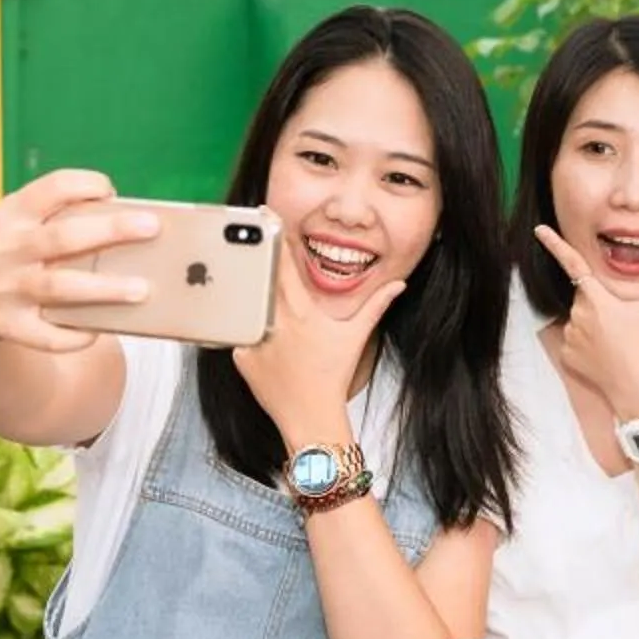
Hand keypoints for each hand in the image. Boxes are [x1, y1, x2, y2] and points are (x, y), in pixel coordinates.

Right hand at [0, 170, 160, 353]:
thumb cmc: (9, 250)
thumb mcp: (19, 221)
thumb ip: (58, 217)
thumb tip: (125, 222)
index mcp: (11, 214)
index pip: (52, 188)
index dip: (86, 184)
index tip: (112, 191)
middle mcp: (6, 248)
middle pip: (64, 237)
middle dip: (112, 231)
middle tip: (152, 228)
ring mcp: (5, 288)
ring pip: (60, 287)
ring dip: (105, 288)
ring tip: (142, 289)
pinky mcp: (8, 325)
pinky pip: (48, 335)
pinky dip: (77, 334)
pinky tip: (100, 329)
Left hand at [234, 246, 404, 436]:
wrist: (311, 416)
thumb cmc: (333, 375)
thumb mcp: (356, 336)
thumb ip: (376, 306)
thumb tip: (398, 285)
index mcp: (303, 312)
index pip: (285, 268)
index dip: (277, 243)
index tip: (270, 222)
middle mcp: (277, 323)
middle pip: (261, 281)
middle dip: (258, 263)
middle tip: (251, 245)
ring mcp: (256, 340)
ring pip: (246, 307)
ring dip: (247, 297)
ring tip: (249, 294)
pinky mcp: (241, 356)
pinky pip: (240, 334)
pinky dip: (247, 333)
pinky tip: (260, 339)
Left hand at [532, 225, 638, 423]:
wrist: (638, 389)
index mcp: (598, 298)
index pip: (573, 264)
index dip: (555, 244)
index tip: (540, 230)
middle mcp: (579, 314)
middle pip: (584, 297)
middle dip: (599, 303)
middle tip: (622, 321)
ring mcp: (570, 336)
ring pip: (579, 320)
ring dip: (593, 324)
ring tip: (616, 341)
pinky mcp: (567, 355)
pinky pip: (573, 342)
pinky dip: (586, 345)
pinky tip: (604, 355)